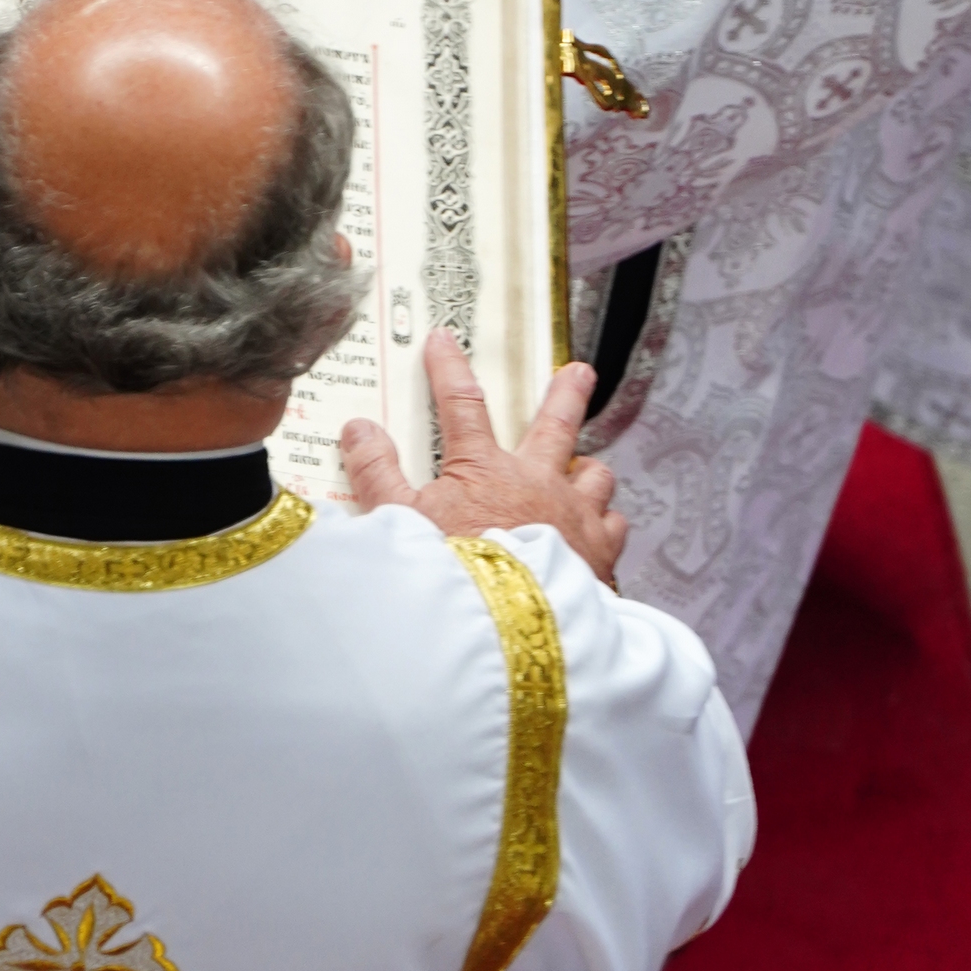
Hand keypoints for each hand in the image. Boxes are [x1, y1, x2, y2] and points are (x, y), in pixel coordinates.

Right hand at [340, 330, 627, 585]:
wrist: (503, 630)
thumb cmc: (448, 575)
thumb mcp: (397, 523)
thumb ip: (376, 473)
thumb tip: (358, 429)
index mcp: (484, 469)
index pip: (461, 405)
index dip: (448, 368)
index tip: (443, 340)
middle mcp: (537, 482)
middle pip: (555, 425)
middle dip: (565, 393)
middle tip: (578, 372)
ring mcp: (575, 516)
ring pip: (594, 475)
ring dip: (588, 469)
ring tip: (587, 468)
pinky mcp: (600, 554)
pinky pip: (613, 524)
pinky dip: (604, 521)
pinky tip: (600, 526)